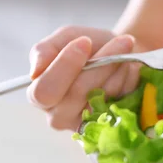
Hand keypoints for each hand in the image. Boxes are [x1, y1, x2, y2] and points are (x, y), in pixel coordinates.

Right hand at [27, 26, 142, 130]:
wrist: (123, 54)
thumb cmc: (90, 47)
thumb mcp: (66, 38)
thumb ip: (46, 49)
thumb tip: (35, 70)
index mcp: (40, 94)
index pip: (44, 91)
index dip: (65, 65)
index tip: (85, 42)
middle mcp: (59, 115)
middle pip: (76, 92)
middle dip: (99, 64)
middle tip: (120, 42)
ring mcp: (85, 123)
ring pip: (103, 93)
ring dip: (117, 67)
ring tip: (123, 50)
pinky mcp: (109, 124)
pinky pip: (121, 99)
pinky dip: (126, 78)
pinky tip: (126, 68)